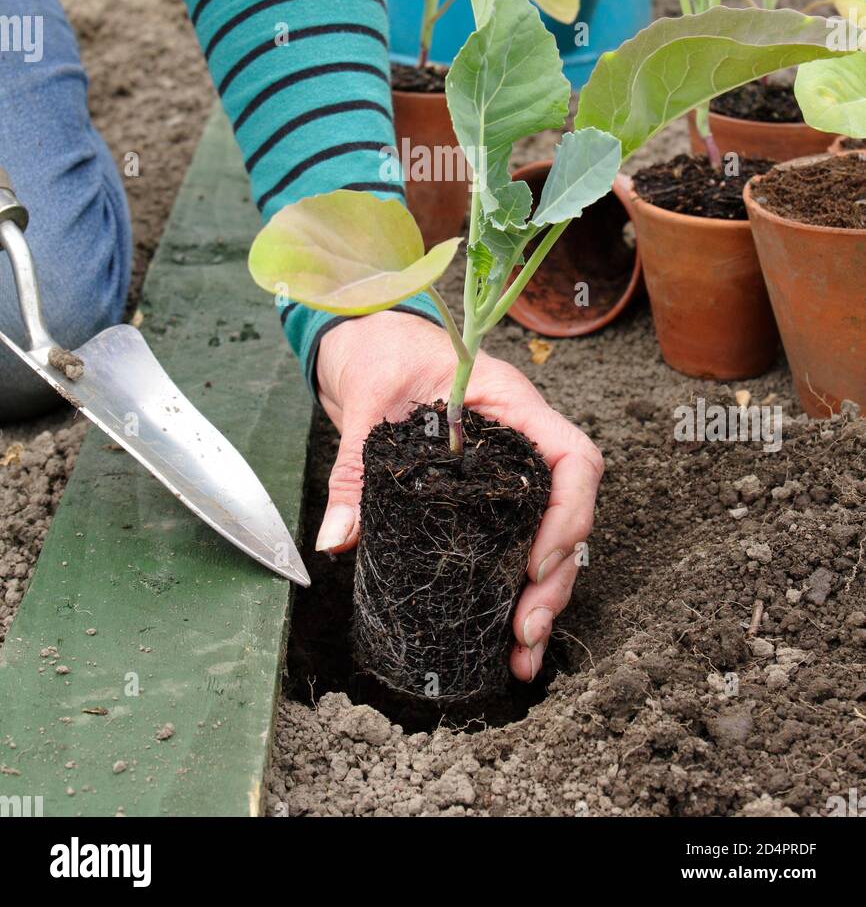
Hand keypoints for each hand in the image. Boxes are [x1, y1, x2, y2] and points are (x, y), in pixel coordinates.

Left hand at [315, 311, 602, 681]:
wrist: (371, 340)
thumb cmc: (383, 354)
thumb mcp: (366, 402)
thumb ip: (354, 468)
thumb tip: (338, 538)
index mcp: (511, 404)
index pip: (572, 456)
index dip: (569, 513)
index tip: (536, 561)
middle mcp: (523, 439)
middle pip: (568, 511)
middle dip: (556, 577)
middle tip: (525, 630)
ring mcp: (511, 469)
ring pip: (551, 535)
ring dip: (543, 594)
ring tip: (522, 651)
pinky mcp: (489, 494)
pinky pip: (518, 539)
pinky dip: (516, 586)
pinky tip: (506, 634)